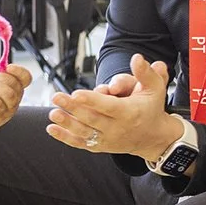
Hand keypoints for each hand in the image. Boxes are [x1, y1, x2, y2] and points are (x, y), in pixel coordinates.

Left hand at [47, 54, 179, 157]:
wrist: (153, 137)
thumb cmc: (151, 108)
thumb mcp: (154, 89)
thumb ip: (146, 73)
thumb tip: (137, 58)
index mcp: (129, 113)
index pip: (108, 106)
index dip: (92, 100)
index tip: (76, 93)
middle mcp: (117, 128)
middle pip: (92, 119)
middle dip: (73, 109)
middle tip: (57, 97)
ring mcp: (107, 139)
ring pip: (84, 133)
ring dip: (67, 123)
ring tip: (53, 113)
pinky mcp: (100, 146)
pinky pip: (81, 143)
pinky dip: (65, 138)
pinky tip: (51, 129)